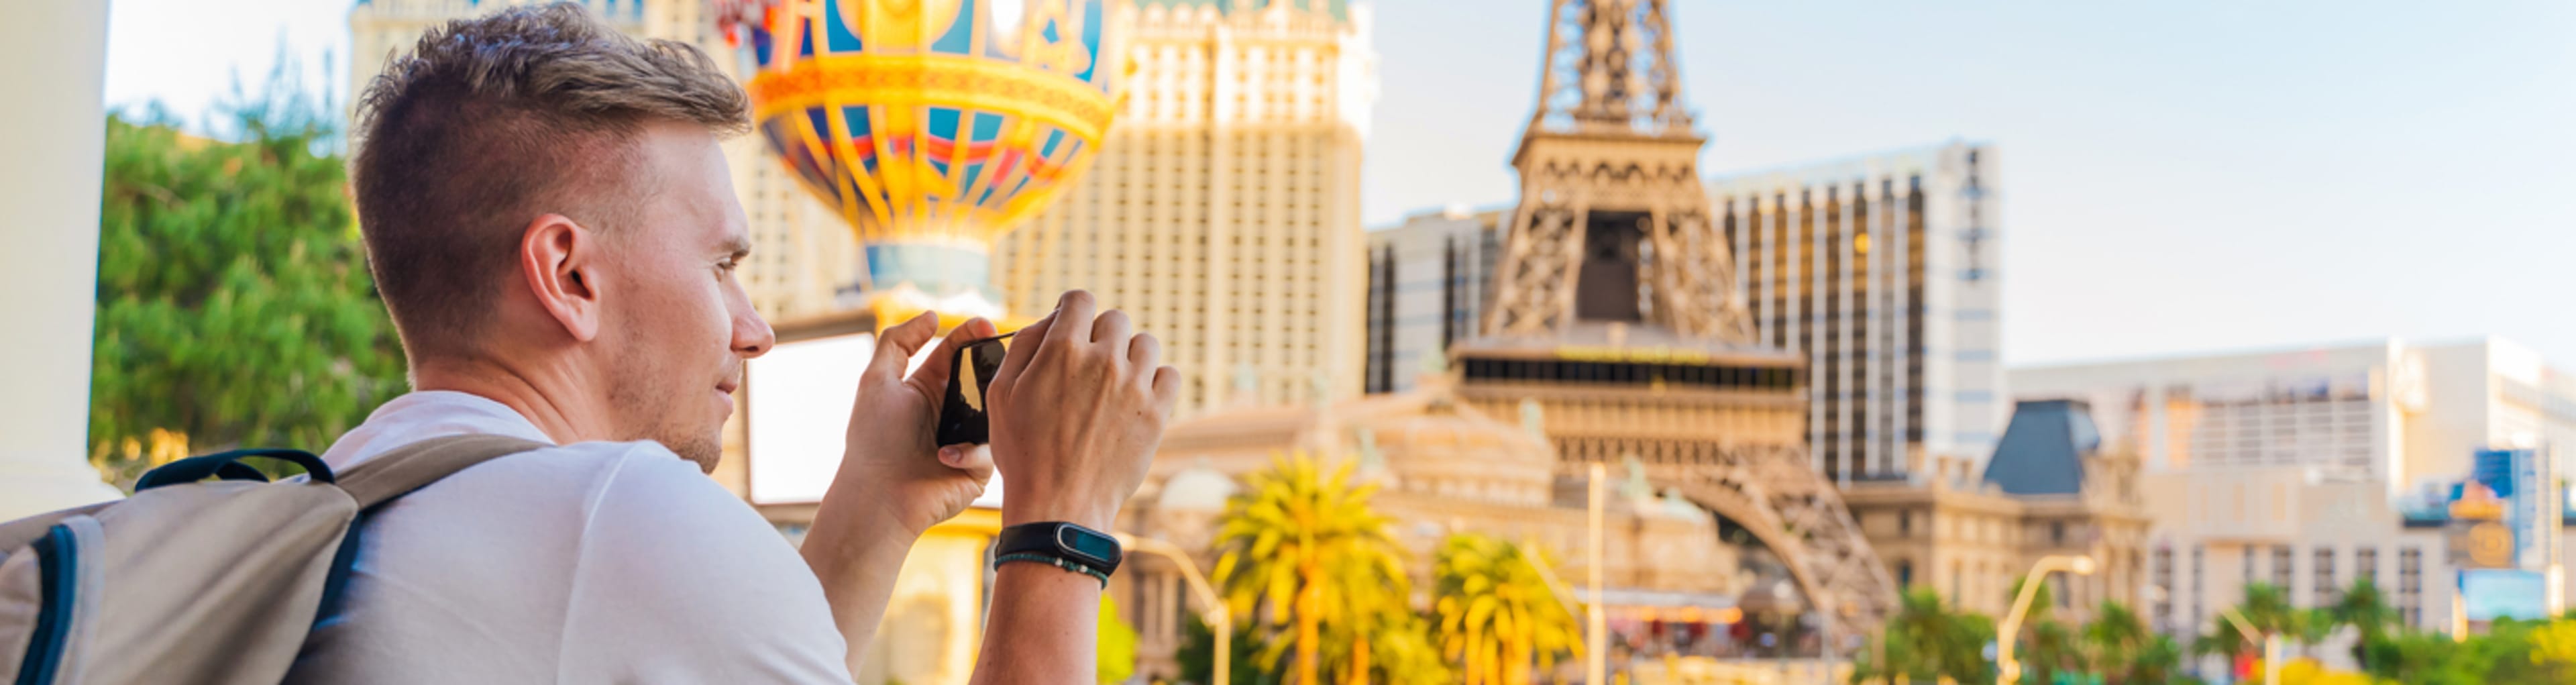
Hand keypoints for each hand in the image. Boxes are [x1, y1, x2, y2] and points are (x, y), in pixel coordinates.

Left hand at [833, 312, 1000, 537]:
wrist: (879, 496)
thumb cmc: (873, 441)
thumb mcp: (876, 381)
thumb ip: (899, 342)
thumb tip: (932, 315)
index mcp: (928, 388)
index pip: (957, 352)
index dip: (972, 335)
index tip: (985, 325)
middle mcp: (951, 410)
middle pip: (983, 377)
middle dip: (994, 365)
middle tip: (1000, 354)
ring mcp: (967, 438)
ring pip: (997, 411)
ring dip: (988, 407)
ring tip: (972, 411)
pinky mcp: (980, 467)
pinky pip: (991, 448)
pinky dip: (970, 450)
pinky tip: (946, 457)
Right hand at [985, 290, 1179, 530]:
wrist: (1059, 506)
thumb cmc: (1023, 453)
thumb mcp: (1001, 395)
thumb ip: (1024, 346)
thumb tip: (1050, 319)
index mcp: (1061, 350)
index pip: (1080, 299)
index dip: (1073, 309)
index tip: (1072, 326)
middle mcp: (1102, 360)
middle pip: (1114, 319)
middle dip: (1099, 336)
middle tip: (1087, 365)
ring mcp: (1134, 386)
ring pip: (1145, 343)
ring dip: (1129, 356)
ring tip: (1114, 382)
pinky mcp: (1157, 413)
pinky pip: (1169, 374)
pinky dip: (1156, 380)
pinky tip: (1137, 397)